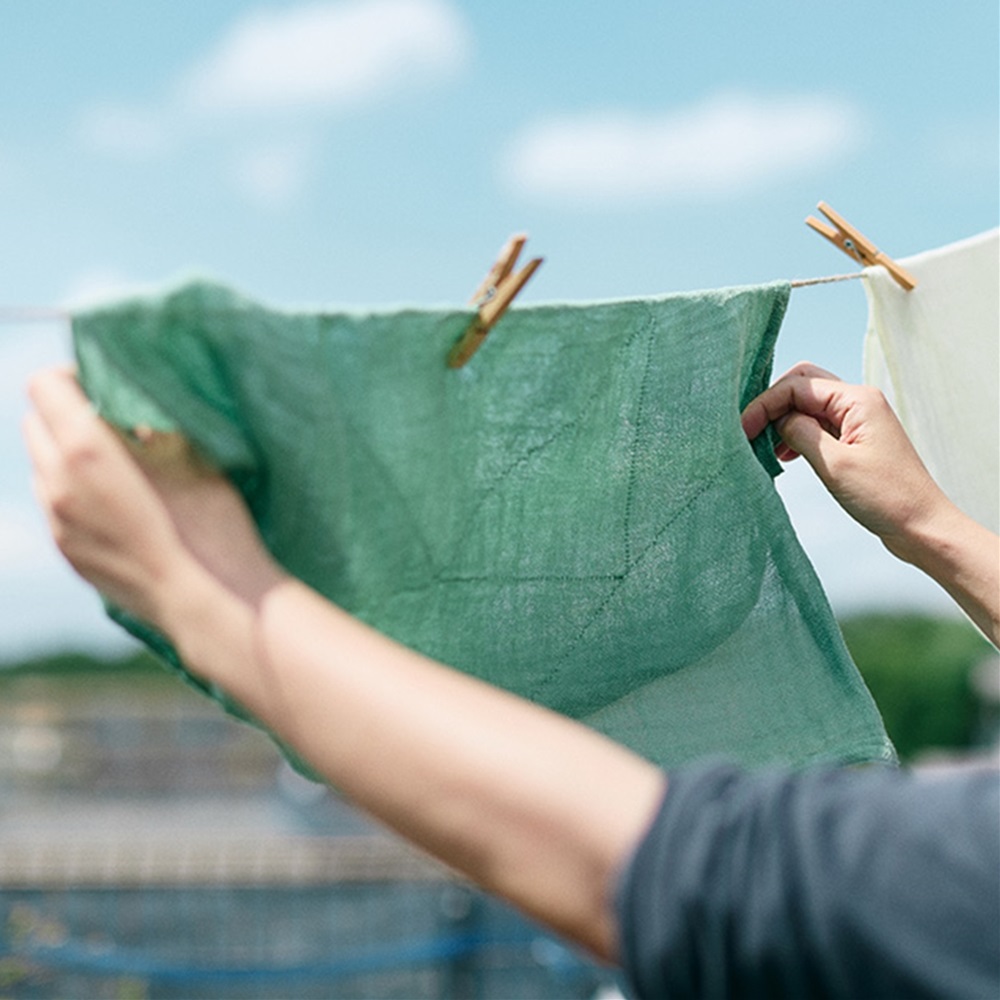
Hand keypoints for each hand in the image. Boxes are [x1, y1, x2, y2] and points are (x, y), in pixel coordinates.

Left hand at [23, 368, 280, 628]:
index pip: (45, 386)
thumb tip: (132, 405)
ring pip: (41, 466)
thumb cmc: (212, 524)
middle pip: (34, 423)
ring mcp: (57, 524)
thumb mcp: (192, 454)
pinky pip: (55, 504)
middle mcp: (57, 484)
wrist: (210, 602)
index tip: (106, 386)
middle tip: (113, 421)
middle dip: (67, 414)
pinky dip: (75, 490)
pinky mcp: (67, 553)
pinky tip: (121, 504)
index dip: (75, 376)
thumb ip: (151, 420)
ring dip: (67, 454)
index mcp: (86, 451)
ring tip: (119, 466)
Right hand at [740, 362, 948, 560]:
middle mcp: (858, 402)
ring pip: (807, 407)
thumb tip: (777, 419)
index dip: (764, 405)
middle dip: (772, 405)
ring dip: (782, 422)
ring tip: (763, 448)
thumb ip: (800, 433)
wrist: (921, 526)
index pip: (797, 386)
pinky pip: (817, 426)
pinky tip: (784, 456)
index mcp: (857, 400)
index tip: (742, 430)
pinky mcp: (856, 440)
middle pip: (802, 386)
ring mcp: (858, 421)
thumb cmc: (885, 496)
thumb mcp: (834, 463)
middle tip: (749, 432)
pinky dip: (795, 436)